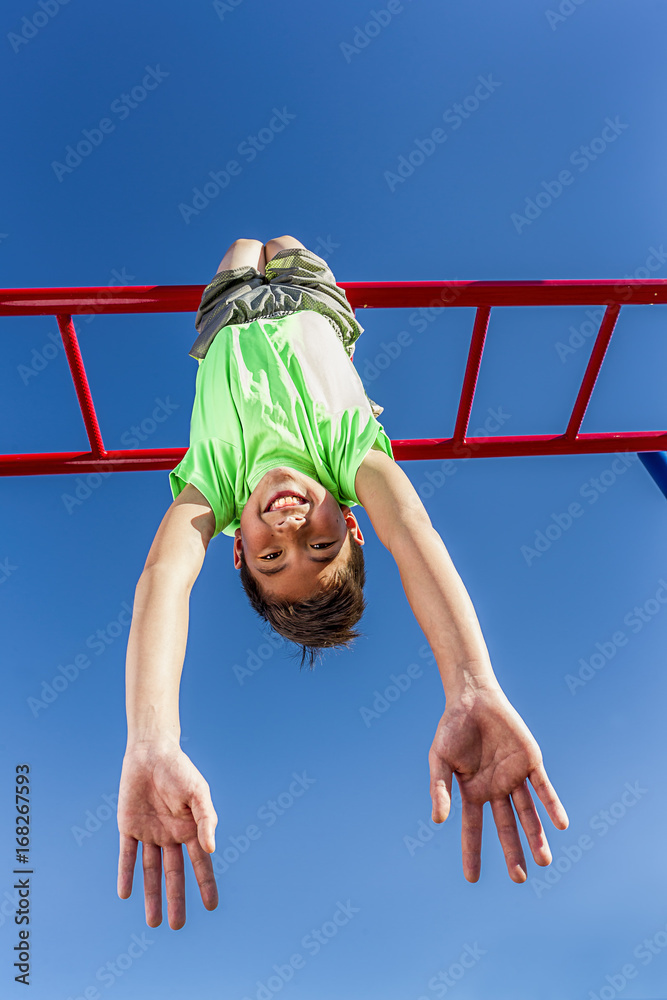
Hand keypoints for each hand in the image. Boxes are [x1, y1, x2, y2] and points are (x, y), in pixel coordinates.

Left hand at [117, 743, 218, 928]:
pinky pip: (127, 855)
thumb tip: (210, 849)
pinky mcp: (129, 827)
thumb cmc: (179, 770)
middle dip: (176, 899)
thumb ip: (206, 819)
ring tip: (153, 922)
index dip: (206, 884)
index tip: (211, 906)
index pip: (199, 862)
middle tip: (176, 925)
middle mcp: (171, 836)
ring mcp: (150, 833)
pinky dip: (126, 874)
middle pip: (174, 874)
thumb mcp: (198, 793)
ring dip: (151, 895)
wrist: (151, 752)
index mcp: (190, 829)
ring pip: (150, 871)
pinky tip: (126, 894)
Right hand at [428, 686, 567, 882]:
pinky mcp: (530, 762)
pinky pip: (542, 787)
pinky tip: (560, 824)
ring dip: (536, 835)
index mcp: (472, 792)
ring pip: (527, 812)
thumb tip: (439, 820)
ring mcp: (514, 777)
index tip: (471, 879)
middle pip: (506, 827)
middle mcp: (495, 789)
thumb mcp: (439, 760)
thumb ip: (439, 789)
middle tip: (520, 878)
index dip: (472, 852)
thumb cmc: (452, 728)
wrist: (473, 698)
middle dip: (513, 852)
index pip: (473, 828)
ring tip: (545, 861)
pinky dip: (551, 805)